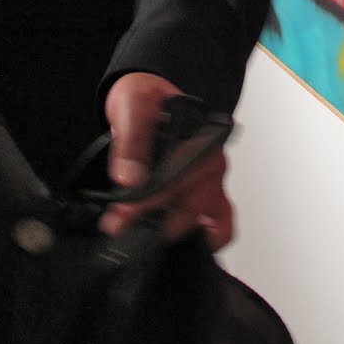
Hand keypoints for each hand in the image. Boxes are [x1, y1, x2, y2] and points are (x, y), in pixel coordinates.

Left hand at [100, 72, 233, 249]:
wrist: (149, 100)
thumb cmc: (147, 99)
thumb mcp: (132, 104)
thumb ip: (131, 138)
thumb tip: (130, 176)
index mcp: (200, 135)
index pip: (181, 175)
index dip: (151, 199)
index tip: (125, 212)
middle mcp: (211, 160)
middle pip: (196, 202)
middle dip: (157, 221)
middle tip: (122, 226)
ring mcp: (212, 180)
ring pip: (213, 218)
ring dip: (179, 233)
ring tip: (145, 239)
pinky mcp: (208, 195)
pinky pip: (220, 224)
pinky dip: (206, 239)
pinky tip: (181, 245)